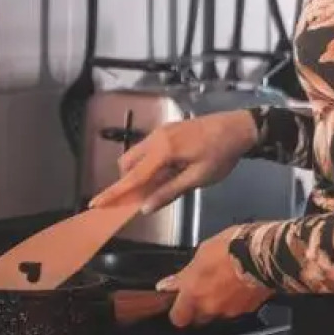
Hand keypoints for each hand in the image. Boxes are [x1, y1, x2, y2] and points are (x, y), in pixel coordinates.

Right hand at [88, 110, 258, 213]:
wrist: (238, 127)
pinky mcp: (167, 129)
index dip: (114, 193)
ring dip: (139, 171)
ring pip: (136, 154)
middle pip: (127, 163)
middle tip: (146, 195)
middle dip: (128, 181)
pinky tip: (169, 169)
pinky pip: (148, 148)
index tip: (95, 204)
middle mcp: (156, 138)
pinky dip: (149, 162)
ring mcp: (161, 131)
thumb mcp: (198, 178)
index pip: (132, 177)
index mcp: (163, 151)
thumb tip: (145, 207)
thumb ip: (169, 192)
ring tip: (163, 182)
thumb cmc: (221, 155)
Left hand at [158, 230, 274, 327]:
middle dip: (198, 310)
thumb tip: (169, 284)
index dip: (178, 311)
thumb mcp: (202, 253)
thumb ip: (185, 274)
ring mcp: (229, 311)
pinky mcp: (248, 310)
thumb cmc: (230, 247)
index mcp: (193, 293)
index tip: (178, 302)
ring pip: (218, 316)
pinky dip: (236, 302)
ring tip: (224, 286)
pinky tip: (239, 287)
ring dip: (218, 306)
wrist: (262, 254)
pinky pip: (236, 310)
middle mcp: (209, 307)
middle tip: (201, 293)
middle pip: (198, 320)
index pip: (177, 318)